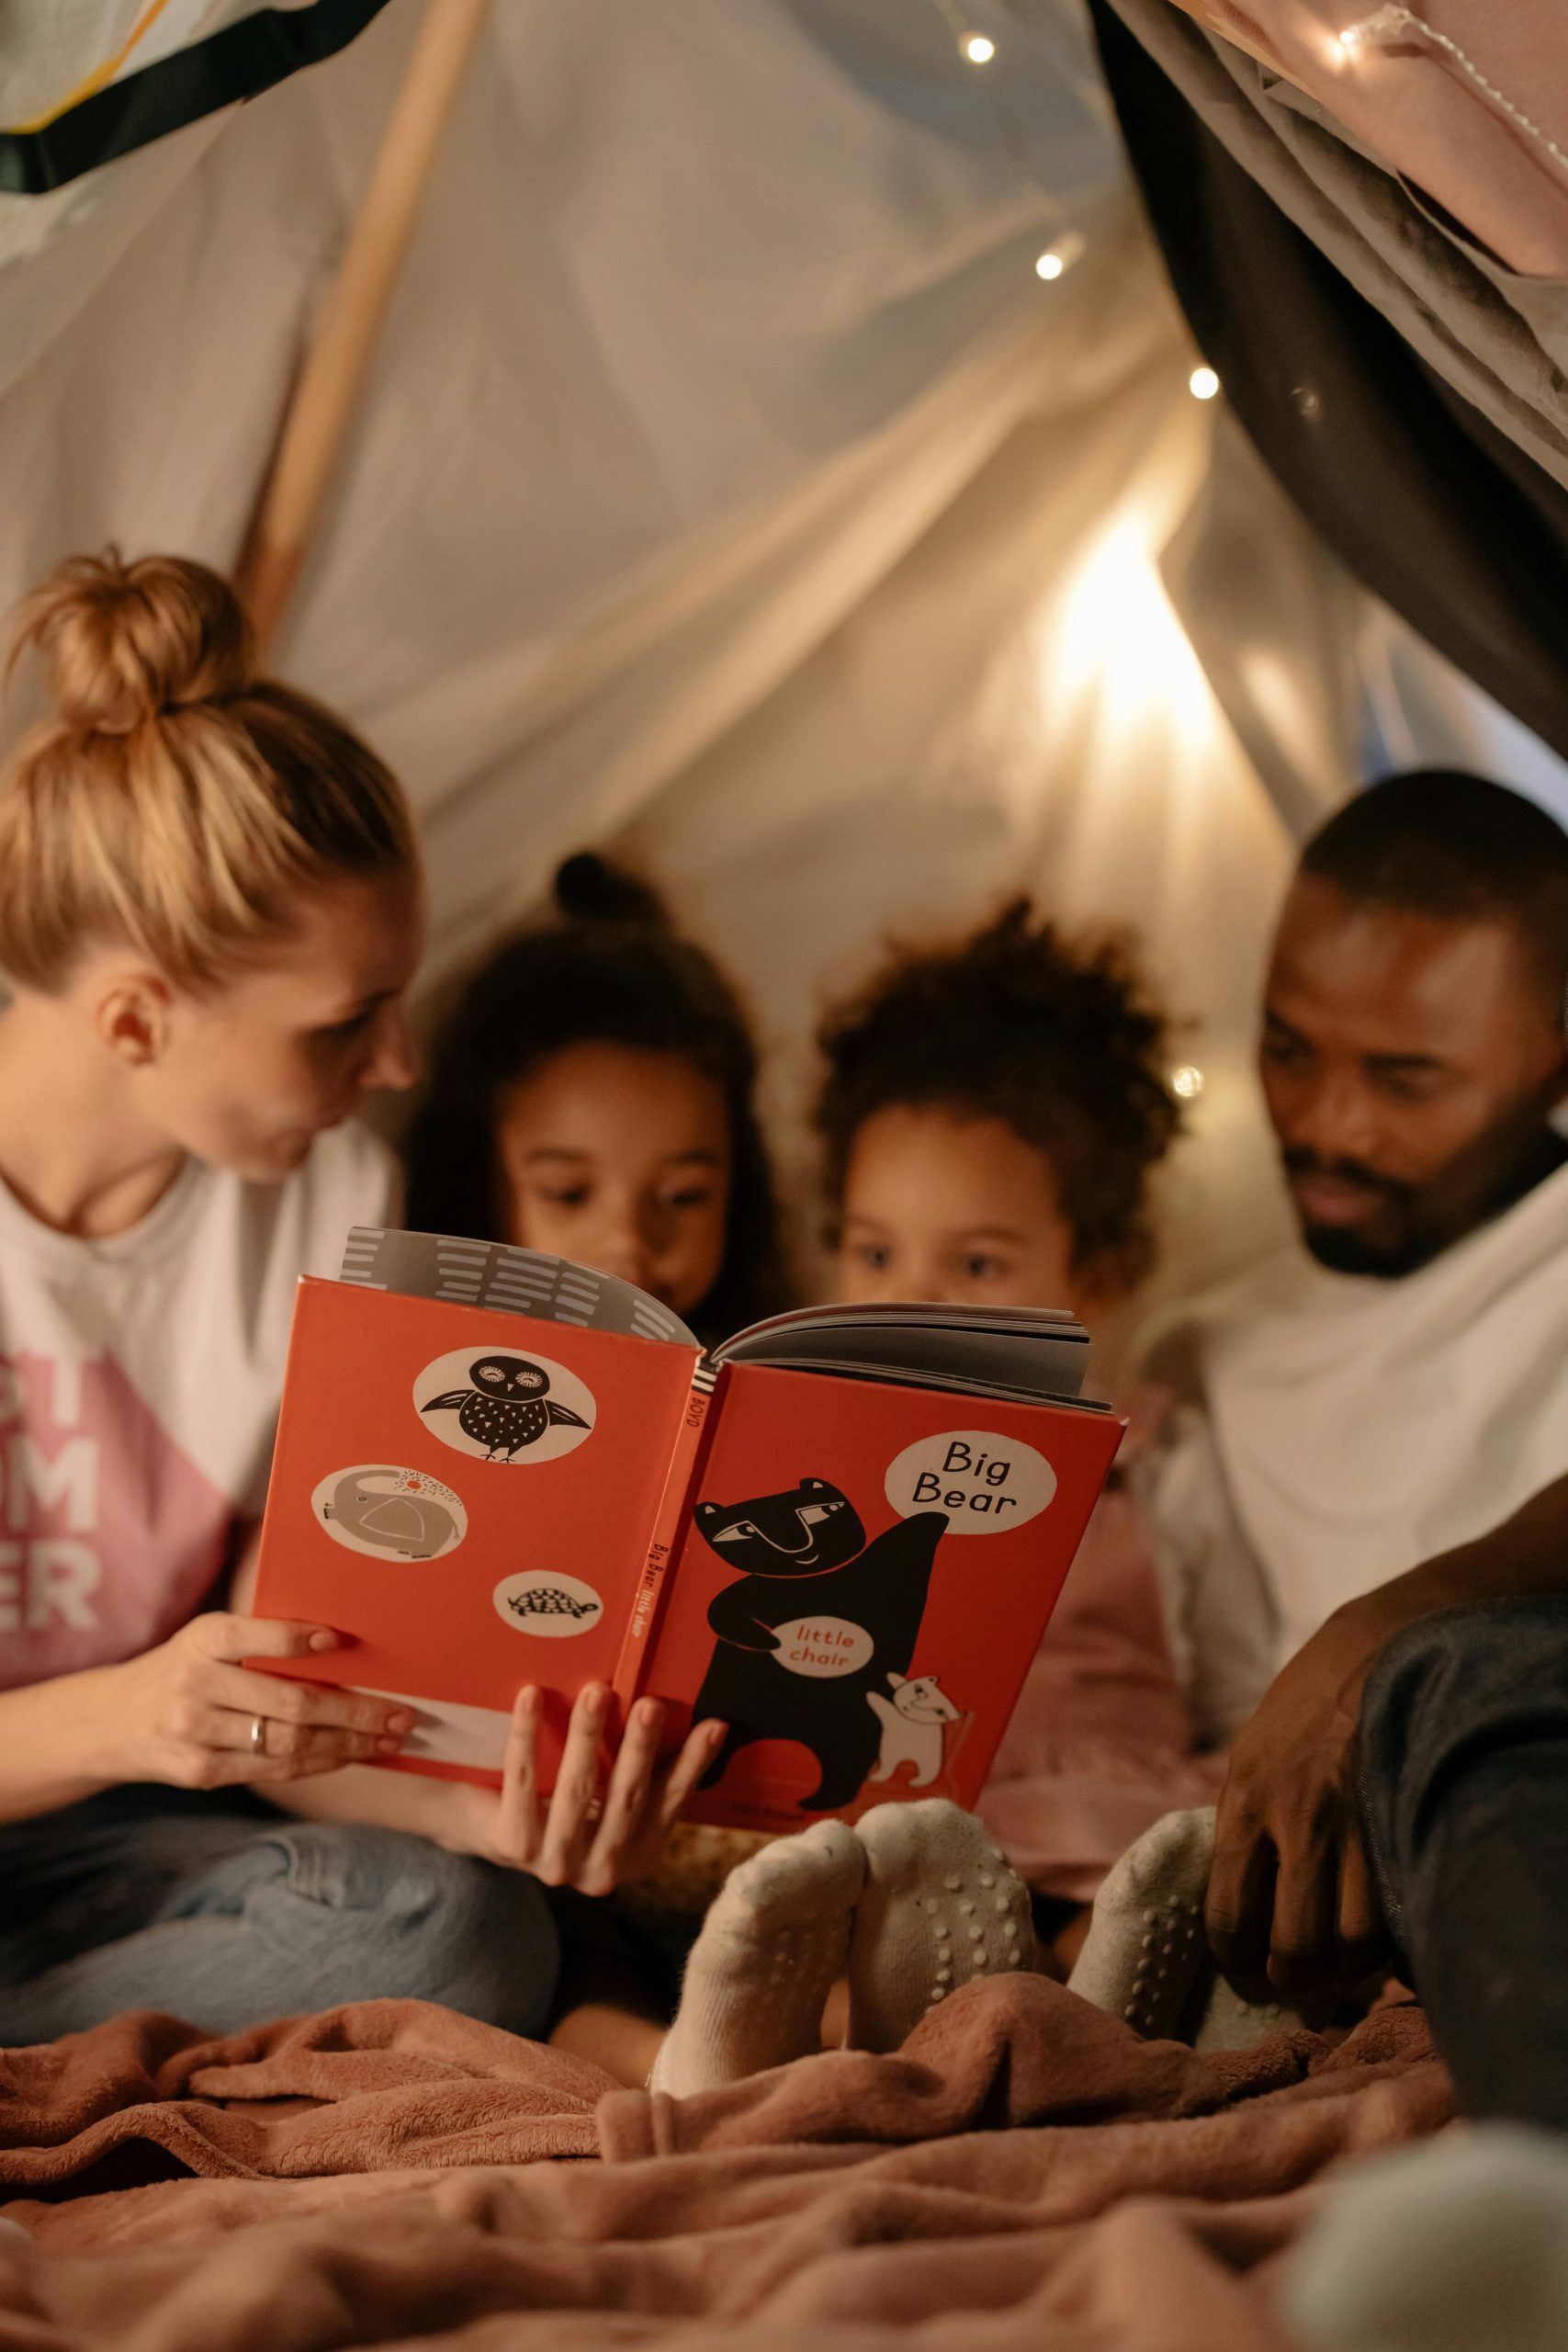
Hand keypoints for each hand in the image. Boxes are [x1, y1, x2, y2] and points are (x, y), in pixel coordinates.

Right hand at [102, 1613, 409, 1790]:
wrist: (113, 1721)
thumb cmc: (185, 1668)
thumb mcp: (208, 1639)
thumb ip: (261, 1640)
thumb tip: (343, 1645)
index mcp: (202, 1640)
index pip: (252, 1638)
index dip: (295, 1640)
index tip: (340, 1639)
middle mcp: (195, 1687)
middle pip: (290, 1704)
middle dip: (355, 1712)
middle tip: (401, 1714)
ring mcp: (196, 1735)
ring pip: (288, 1745)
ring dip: (348, 1744)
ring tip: (389, 1738)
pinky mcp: (201, 1773)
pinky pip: (274, 1769)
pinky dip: (319, 1762)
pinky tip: (351, 1754)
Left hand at [459, 1682, 726, 1896]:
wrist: (491, 1830)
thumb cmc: (569, 1801)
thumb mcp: (616, 1794)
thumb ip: (647, 1770)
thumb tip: (701, 1717)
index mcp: (638, 1855)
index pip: (672, 1803)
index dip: (693, 1764)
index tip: (713, 1725)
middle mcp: (602, 1870)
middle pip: (626, 1799)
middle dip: (639, 1748)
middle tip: (650, 1705)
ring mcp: (556, 1863)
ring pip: (576, 1791)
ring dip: (587, 1737)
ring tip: (596, 1692)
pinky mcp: (512, 1844)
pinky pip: (522, 1782)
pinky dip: (527, 1736)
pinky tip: (532, 1696)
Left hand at [1205, 1597, 1390, 2001]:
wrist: (1377, 1647)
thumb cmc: (1306, 1702)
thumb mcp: (1252, 1753)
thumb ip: (1245, 1825)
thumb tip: (1246, 1907)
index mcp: (1242, 1799)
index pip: (1228, 1915)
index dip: (1238, 1963)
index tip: (1248, 1977)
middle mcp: (1294, 1817)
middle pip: (1292, 1943)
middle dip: (1294, 1982)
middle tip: (1299, 1990)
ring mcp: (1353, 1822)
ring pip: (1351, 1942)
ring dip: (1347, 1976)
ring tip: (1342, 1980)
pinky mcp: (1399, 1820)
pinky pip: (1396, 1911)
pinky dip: (1389, 1944)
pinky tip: (1381, 1946)